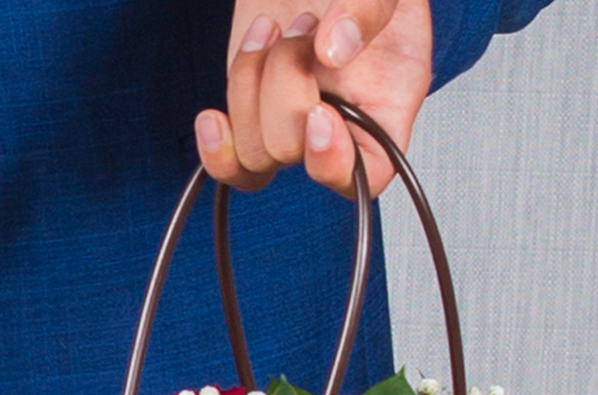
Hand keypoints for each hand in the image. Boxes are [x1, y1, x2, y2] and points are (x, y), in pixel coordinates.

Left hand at [194, 1, 431, 196]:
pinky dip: (219, 144)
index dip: (334, 160)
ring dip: (252, 83)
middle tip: (304, 31)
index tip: (319, 112)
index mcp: (385, 111)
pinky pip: (231, 164)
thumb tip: (333, 48)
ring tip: (276, 31)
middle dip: (285, 82)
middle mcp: (338, 131)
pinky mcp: (256, 122)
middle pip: (291, 151)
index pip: (368, 175)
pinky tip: (212, 120)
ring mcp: (293, 130)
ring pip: (255, 152)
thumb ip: (368, 9)